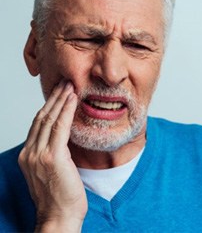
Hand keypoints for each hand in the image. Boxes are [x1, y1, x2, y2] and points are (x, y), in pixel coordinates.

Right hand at [18, 80, 87, 231]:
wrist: (59, 218)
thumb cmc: (59, 197)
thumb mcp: (50, 172)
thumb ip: (51, 153)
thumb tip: (63, 137)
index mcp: (28, 155)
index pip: (37, 124)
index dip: (48, 106)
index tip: (58, 94)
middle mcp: (30, 153)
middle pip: (41, 117)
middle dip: (53, 98)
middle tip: (64, 82)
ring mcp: (39, 155)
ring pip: (49, 119)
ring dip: (60, 99)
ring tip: (70, 85)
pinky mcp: (53, 157)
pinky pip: (60, 127)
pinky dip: (66, 110)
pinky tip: (73, 99)